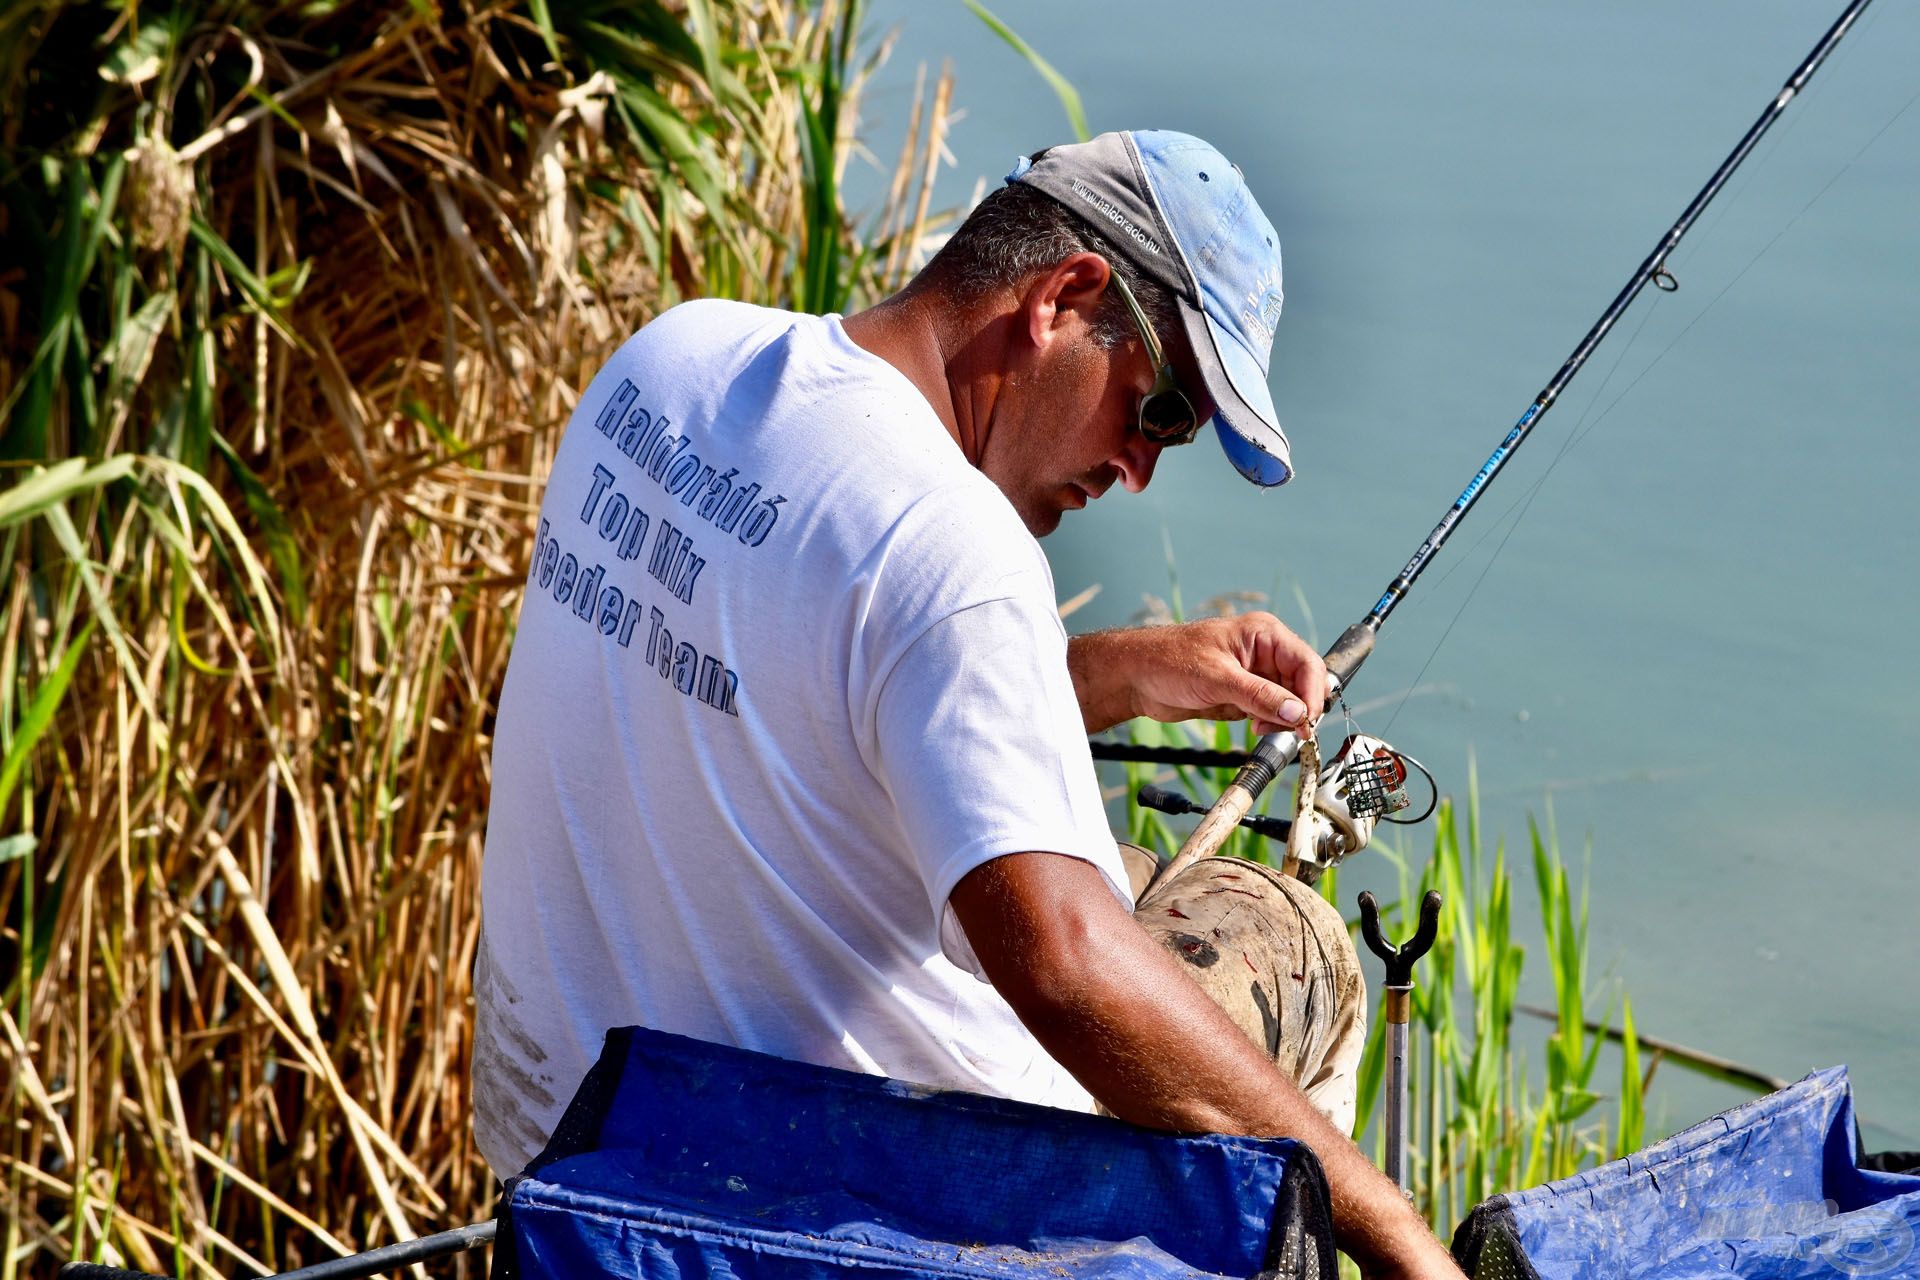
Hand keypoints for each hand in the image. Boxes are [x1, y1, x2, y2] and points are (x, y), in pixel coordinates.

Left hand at [1067, 613, 1328, 734]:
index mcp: (1264, 634)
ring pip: (1288, 702)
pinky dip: (1268, 724)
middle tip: (1290, 732)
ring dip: (1282, 719)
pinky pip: (1269, 712)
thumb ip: (1259, 696)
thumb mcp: (1217, 678)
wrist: (1135, 678)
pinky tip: (1253, 727)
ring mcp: (1256, 675)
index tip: (1307, 722)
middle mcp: (1265, 653)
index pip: (1307, 664)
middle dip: (1298, 710)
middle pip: (1302, 685)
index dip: (1312, 694)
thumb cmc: (1168, 661)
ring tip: (1261, 728)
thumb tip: (1297, 713)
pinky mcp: (1244, 695)